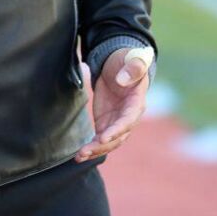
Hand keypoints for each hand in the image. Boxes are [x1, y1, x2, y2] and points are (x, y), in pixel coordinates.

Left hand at [75, 46, 150, 162]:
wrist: (119, 66)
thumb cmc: (127, 61)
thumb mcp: (132, 59)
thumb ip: (132, 68)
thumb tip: (122, 80)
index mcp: (137, 103)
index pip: (127, 120)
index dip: (117, 130)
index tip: (103, 138)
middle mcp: (129, 117)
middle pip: (118, 137)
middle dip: (102, 146)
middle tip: (85, 152)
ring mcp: (117, 122)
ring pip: (109, 142)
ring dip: (95, 150)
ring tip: (79, 156)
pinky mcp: (106, 123)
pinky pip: (100, 139)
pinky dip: (91, 147)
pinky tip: (80, 155)